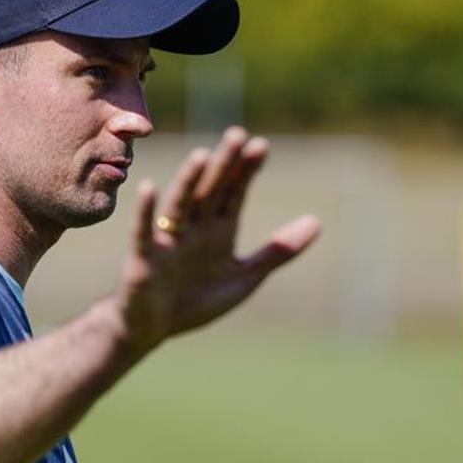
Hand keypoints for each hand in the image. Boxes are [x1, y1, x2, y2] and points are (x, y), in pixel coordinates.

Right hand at [114, 126, 320, 352]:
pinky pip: (144, 231)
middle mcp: (194, 227)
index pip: (235, 192)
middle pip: (210, 190)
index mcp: (219, 229)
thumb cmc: (196, 300)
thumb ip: (277, 251)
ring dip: (189, 181)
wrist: (153, 327)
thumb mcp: (245, 277)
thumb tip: (318, 221)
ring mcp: (169, 239)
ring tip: (202, 156)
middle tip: (237, 134)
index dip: (246, 170)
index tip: (261, 145)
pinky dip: (146, 211)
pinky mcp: (145, 257)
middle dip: (224, 165)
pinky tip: (149, 187)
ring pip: (181, 204)